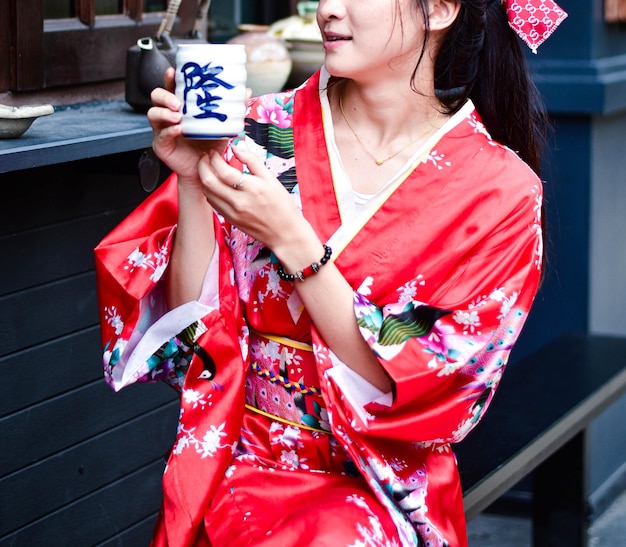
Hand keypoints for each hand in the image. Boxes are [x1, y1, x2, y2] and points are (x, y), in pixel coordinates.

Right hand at [147, 67, 226, 185]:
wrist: (206, 170)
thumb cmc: (211, 147)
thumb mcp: (223, 126)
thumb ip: (233, 110)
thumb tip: (246, 92)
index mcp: (181, 107)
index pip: (171, 88)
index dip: (170, 78)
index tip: (173, 72)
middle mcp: (169, 116)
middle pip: (157, 96)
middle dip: (165, 95)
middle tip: (178, 102)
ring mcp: (163, 130)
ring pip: (153, 114)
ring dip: (164, 112)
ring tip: (178, 116)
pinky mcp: (162, 145)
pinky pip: (161, 135)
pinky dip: (169, 131)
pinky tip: (178, 129)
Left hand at [197, 145, 316, 254]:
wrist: (284, 233)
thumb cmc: (281, 206)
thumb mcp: (271, 179)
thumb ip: (252, 160)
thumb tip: (236, 147)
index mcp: (252, 188)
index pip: (223, 171)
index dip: (214, 159)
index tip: (214, 153)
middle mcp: (239, 202)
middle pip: (208, 182)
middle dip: (202, 166)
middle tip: (205, 158)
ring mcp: (232, 212)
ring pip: (207, 193)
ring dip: (204, 178)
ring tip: (209, 169)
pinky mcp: (230, 219)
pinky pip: (213, 202)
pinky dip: (210, 191)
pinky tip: (215, 184)